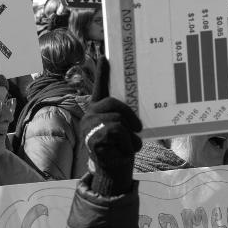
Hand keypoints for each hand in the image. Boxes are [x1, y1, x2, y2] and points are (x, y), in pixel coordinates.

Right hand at [80, 58, 142, 195]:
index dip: (102, 72)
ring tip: (128, 146)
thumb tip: (136, 107)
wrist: (116, 172)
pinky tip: (122, 151)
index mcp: (100, 110)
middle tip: (138, 128)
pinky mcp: (92, 137)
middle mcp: (91, 115)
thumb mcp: (127, 129)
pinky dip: (126, 142)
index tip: (105, 55)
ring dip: (130, 136)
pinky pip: (116, 131)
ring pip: (117, 120)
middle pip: (113, 103)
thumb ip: (125, 116)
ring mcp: (89, 126)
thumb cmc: (123, 149)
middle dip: (129, 116)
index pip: (101, 88)